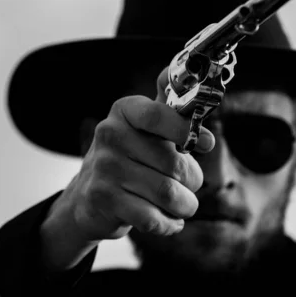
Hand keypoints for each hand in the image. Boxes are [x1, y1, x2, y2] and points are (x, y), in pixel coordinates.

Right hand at [53, 67, 215, 242]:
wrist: (88, 196)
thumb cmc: (130, 157)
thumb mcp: (145, 128)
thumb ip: (169, 106)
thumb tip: (186, 73)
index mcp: (124, 111)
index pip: (158, 115)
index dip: (187, 130)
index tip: (207, 143)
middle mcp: (110, 135)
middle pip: (174, 163)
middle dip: (193, 180)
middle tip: (189, 184)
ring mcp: (105, 168)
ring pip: (168, 194)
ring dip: (185, 205)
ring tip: (182, 204)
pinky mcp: (104, 199)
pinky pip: (153, 218)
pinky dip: (170, 224)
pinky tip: (170, 220)